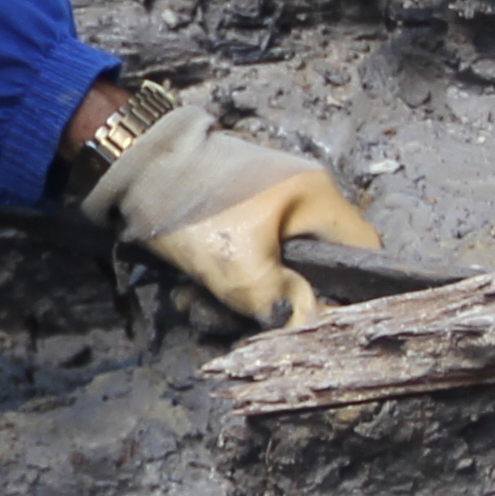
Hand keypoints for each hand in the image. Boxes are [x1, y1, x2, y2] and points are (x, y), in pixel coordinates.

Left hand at [84, 98, 384, 327]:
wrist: (131, 168)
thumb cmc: (195, 208)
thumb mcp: (241, 268)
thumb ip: (283, 303)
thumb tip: (309, 327)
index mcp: (317, 197)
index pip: (363, 251)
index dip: (353, 293)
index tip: (324, 322)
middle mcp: (298, 200)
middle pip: (310, 271)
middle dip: (272, 305)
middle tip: (238, 325)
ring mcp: (262, 209)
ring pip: (267, 274)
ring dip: (234, 302)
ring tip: (197, 306)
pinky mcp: (231, 219)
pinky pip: (239, 263)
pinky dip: (216, 284)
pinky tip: (186, 293)